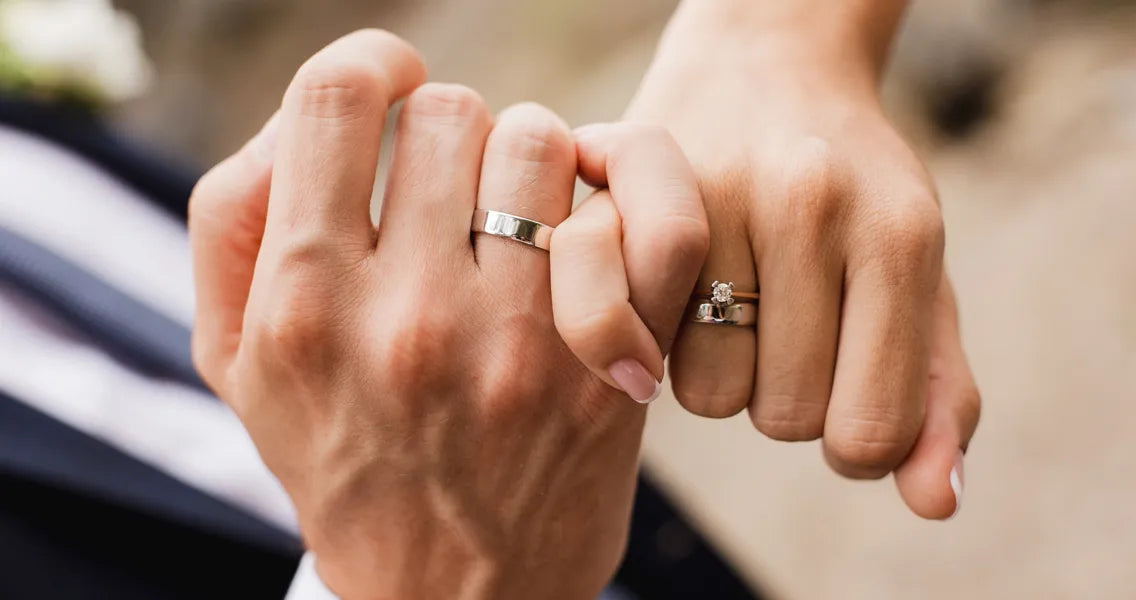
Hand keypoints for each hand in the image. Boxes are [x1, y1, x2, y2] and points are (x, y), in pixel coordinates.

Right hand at [188, 30, 706, 598]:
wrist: (443, 597)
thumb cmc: (340, 460)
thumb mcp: (235, 361)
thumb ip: (234, 218)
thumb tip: (308, 119)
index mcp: (304, 304)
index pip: (339, 96)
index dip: (373, 65)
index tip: (394, 91)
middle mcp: (409, 318)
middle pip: (455, 111)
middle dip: (454, 135)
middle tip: (455, 190)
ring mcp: (518, 345)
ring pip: (546, 144)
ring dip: (535, 164)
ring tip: (519, 217)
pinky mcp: (604, 371)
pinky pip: (650, 218)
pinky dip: (636, 193)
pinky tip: (599, 222)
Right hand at [623, 3, 980, 518]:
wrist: (767, 63)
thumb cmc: (856, 194)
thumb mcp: (921, 283)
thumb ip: (937, 395)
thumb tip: (937, 503)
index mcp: (899, 232)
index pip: (870, 433)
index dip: (858, 440)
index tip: (848, 393)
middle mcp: (808, 203)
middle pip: (786, 417)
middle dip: (788, 397)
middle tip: (789, 335)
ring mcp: (714, 191)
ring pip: (708, 393)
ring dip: (721, 376)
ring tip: (729, 311)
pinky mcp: (633, 194)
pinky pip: (631, 336)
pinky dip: (652, 345)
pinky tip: (670, 308)